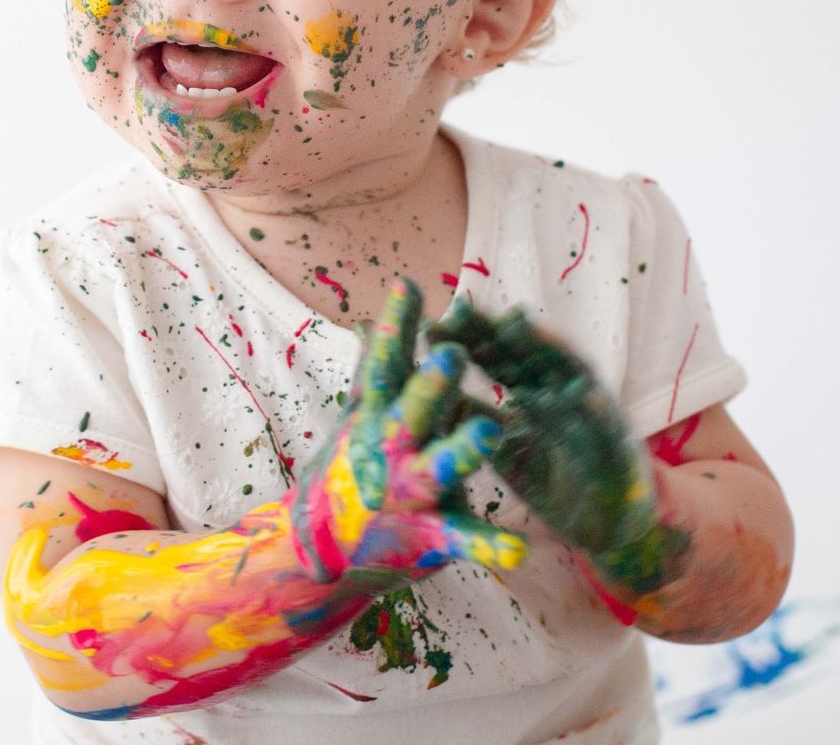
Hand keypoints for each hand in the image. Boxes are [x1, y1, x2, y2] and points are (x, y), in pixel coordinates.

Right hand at [284, 278, 527, 586]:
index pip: (383, 364)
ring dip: (462, 448)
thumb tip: (370, 317)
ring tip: (492, 427)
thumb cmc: (349, 470)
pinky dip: (490, 546)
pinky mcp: (428, 536)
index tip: (408, 285)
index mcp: (373, 416)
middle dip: (429, 385)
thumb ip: (374, 369)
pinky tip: (520, 550)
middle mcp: (386, 452)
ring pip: (437, 469)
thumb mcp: (358, 419)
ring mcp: (406, 494)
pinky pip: (464, 538)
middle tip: (451, 351)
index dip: (396, 326)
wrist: (318, 556)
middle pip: (409, 412)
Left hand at [425, 295, 688, 596]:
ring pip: (569, 371)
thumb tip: (424, 386)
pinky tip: (583, 393)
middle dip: (495, 329)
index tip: (428, 327)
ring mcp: (591, 410)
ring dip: (545, 347)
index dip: (464, 340)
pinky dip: (598, 407)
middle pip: (526, 351)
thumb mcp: (502, 444)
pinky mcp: (617, 441)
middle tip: (461, 310)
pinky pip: (608, 422)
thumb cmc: (552, 475)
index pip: (495, 357)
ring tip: (516, 324)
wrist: (602, 523)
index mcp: (530, 390)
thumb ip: (472, 414)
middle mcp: (560, 390)